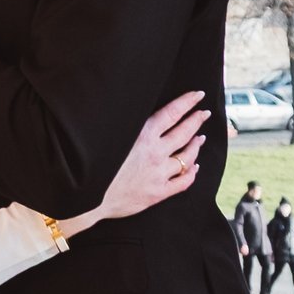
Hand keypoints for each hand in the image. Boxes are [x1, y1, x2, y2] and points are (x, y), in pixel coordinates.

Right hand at [58, 90, 208, 236]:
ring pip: (187, 157)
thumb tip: (142, 112)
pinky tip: (195, 167)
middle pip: (184, 132)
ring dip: (196, 145)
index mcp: (143, 135)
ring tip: (200, 138)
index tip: (198, 95)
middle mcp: (155, 153)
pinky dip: (192, 173)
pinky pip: (183, 182)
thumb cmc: (94, 164)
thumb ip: (130, 125)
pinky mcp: (158, 193)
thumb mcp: (111, 135)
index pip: (172, 113)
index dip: (188, 102)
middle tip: (204, 113)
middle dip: (197, 120)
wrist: (89, 197)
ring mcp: (159, 174)